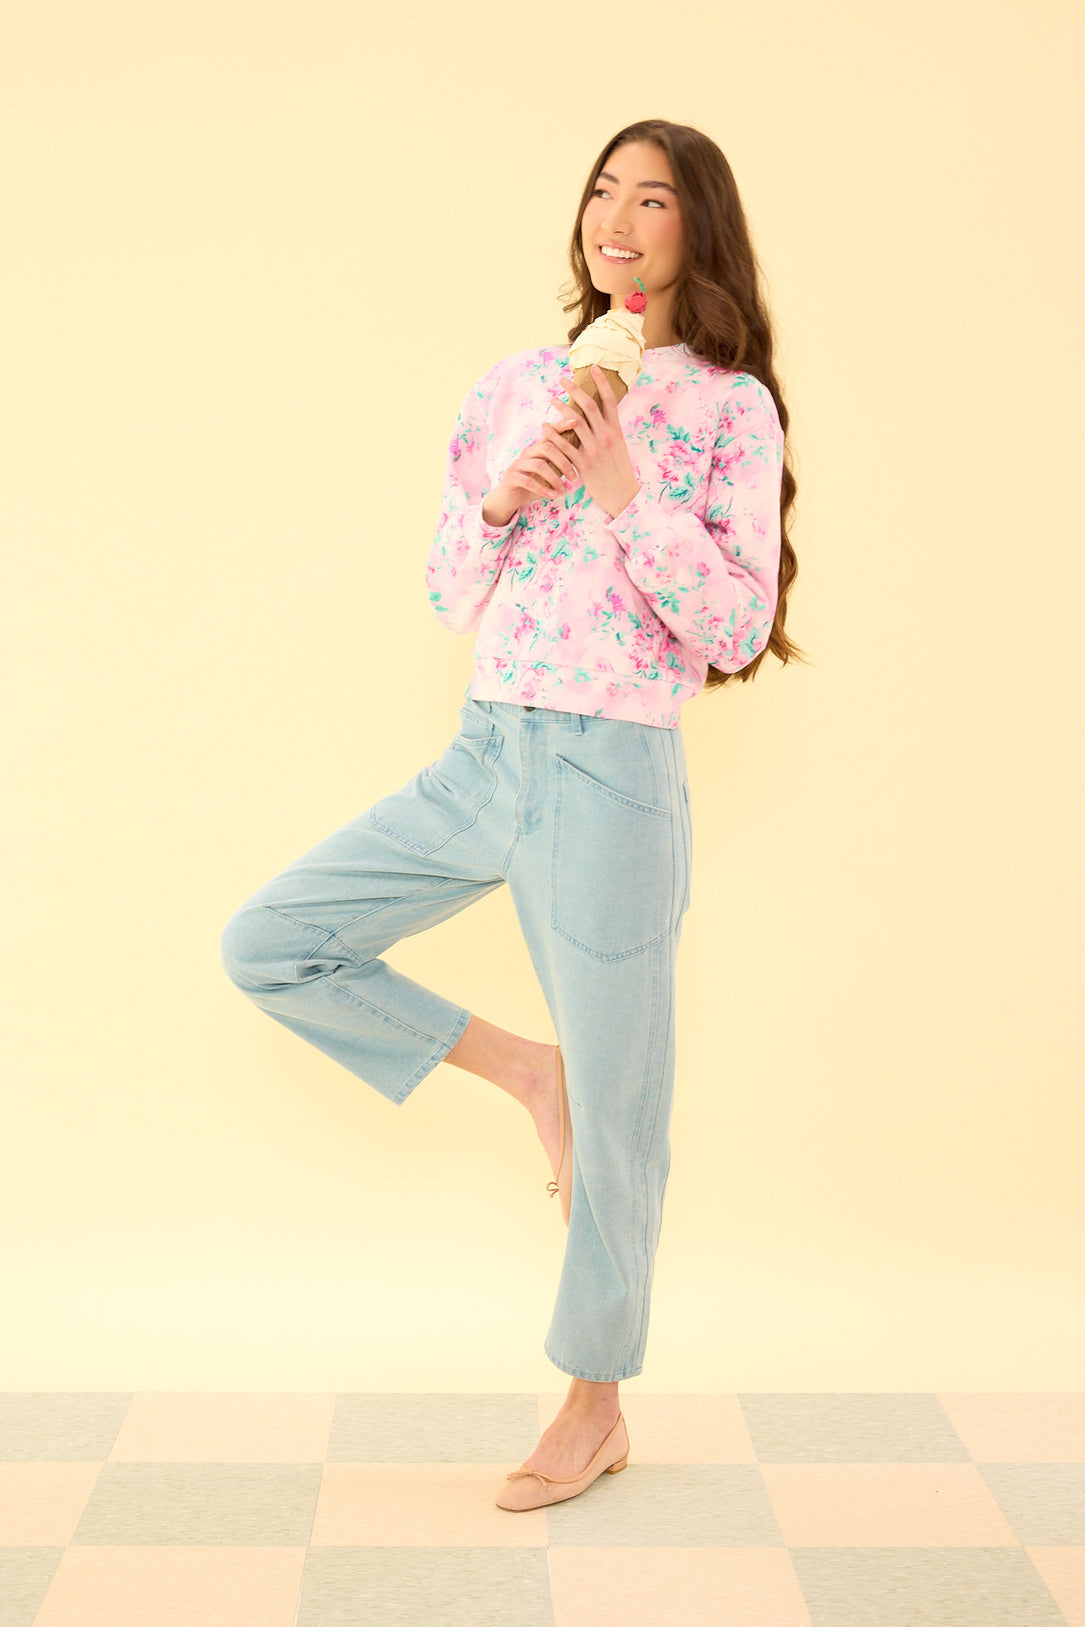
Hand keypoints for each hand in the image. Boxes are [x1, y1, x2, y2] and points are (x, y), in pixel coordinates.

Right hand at [485, 417, 583, 523]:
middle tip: (574, 478)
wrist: (509, 499)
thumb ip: (559, 464)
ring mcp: (517, 464)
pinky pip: (528, 481)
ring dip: (555, 479)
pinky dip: (543, 489)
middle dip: (564, 463)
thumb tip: (582, 456)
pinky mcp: (511, 477)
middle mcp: (526, 453)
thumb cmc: (533, 485)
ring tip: (564, 491)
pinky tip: (553, 496)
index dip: (561, 425)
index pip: (550, 433)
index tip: (575, 421)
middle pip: (547, 448)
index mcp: (536, 449)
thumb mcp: (548, 473)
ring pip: (539, 465)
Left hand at [542, 364, 641, 518]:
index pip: (610, 399)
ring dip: (561, 408)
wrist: (622, 495)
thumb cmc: (618, 469)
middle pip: (589, 405)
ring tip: (551, 399)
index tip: (593, 367)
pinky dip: (553, 434)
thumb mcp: (618, 446)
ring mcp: (595, 450)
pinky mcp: (583, 464)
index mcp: (616, 430)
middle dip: (575, 390)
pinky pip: (565, 446)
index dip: (601, 382)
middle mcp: (606, 436)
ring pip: (576, 422)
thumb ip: (609, 429)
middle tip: (562, 379)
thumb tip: (600, 413)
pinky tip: (544, 426)